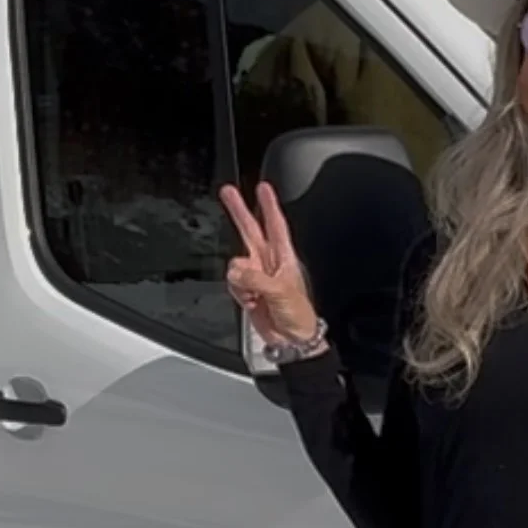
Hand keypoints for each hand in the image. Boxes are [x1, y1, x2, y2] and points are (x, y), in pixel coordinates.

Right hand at [218, 181, 320, 348]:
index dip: (269, 205)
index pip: (275, 224)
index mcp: (284, 257)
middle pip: (250, 230)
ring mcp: (256, 276)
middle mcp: (268, 262)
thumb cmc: (299, 315)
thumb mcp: (281, 292)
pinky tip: (251, 301)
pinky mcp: (246, 291)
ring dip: (240, 279)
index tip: (263, 187)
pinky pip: (232, 283)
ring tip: (255, 294)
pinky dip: (238, 292)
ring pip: (235, 264)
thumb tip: (237, 270)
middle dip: (239, 211)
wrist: (292, 341)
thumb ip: (257, 278)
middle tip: (228, 192)